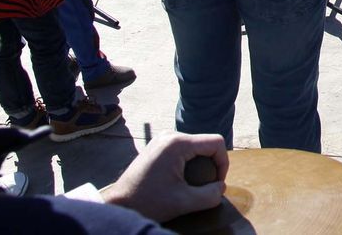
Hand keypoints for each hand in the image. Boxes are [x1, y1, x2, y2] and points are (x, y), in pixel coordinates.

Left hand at [100, 133, 227, 222]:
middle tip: (203, 187)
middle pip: (205, 144)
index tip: (216, 184)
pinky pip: (182, 149)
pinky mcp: (157, 146)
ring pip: (195, 146)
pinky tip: (179, 180)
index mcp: (177, 143)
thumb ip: (209, 195)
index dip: (223, 163)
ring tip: (190, 185)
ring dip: (199, 165)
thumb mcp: (183, 202)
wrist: (118, 205)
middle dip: (210, 165)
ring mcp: (162, 139)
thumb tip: (221, 188)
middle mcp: (170, 135)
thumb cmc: (147, 202)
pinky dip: (187, 163)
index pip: (216, 142)